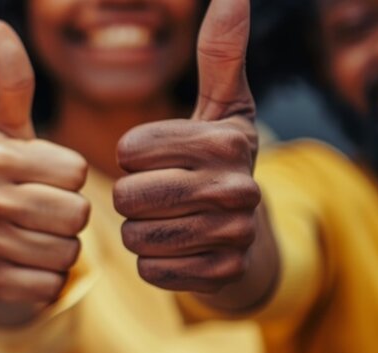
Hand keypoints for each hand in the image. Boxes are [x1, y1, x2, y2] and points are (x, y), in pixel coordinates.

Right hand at [0, 20, 88, 322]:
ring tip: (36, 236)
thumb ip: (11, 78)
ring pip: (67, 251)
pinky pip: (51, 284)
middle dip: (72, 216)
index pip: (75, 171)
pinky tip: (27, 265)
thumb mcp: (9, 126)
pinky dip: (47, 279)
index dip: (71, 176)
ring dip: (61, 248)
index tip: (43, 175)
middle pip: (76, 213)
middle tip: (44, 211)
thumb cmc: (8, 175)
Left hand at [114, 0, 260, 292]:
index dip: (132, 155)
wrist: (249, 233)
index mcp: (227, 140)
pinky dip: (153, 262)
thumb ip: (221, 52)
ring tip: (167, 218)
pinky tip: (177, 248)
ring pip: (136, 236)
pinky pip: (151, 270)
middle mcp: (237, 188)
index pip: (129, 151)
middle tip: (158, 193)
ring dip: (139, 229)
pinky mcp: (220, 275)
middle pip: (129, 196)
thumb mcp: (223, 104)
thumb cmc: (220, 157)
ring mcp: (232, 236)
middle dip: (131, 196)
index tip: (159, 156)